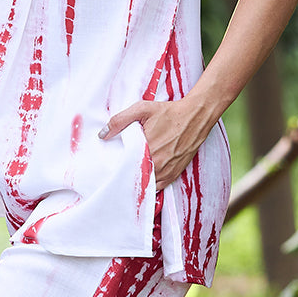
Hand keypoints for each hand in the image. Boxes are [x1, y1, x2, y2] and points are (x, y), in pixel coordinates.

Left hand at [99, 98, 214, 191]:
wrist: (195, 116)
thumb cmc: (169, 112)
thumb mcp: (142, 109)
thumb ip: (120, 121)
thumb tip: (103, 134)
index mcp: (147, 149)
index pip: (124, 167)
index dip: (116, 168)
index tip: (109, 167)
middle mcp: (158, 164)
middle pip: (134, 177)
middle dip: (125, 176)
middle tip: (115, 173)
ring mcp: (167, 171)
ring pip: (146, 184)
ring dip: (137, 181)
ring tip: (128, 176)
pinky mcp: (174, 174)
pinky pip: (158, 187)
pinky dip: (150, 185)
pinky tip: (142, 179)